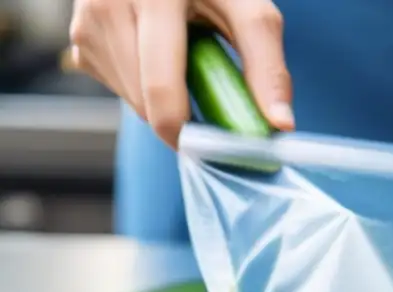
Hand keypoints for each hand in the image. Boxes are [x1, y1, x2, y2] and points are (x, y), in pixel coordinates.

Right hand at [69, 0, 293, 147]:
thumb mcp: (249, 12)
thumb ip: (267, 67)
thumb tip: (281, 126)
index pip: (161, 87)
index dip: (186, 131)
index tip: (211, 146)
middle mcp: (109, 4)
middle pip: (146, 102)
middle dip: (180, 115)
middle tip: (208, 95)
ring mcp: (88, 22)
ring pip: (131, 101)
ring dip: (163, 101)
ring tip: (182, 61)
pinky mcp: (81, 38)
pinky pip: (118, 88)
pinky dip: (144, 87)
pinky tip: (157, 56)